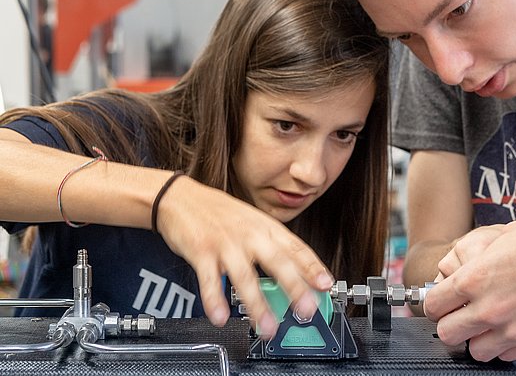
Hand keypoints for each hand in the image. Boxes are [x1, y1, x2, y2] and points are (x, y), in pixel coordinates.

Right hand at [155, 176, 333, 337]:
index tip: (326, 285)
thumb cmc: (218, 213)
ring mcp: (225, 243)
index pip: (296, 248)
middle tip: (306, 309)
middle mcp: (249, 234)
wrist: (179, 197)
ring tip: (266, 327)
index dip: (313, 267)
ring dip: (257, 304)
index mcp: (265, 228)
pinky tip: (220, 317)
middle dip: (294, 287)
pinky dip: (214, 300)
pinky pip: (209, 280)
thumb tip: (296, 274)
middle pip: (277, 261)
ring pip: (245, 276)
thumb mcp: (252, 222)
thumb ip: (271, 246)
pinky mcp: (201, 252)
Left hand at [423, 192, 515, 360]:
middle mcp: (492, 309)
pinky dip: (507, 345)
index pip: (433, 305)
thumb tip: (456, 272)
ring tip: (492, 320)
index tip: (443, 299)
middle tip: (463, 312)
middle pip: (448, 334)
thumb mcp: (503, 237)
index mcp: (477, 278)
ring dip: (479, 337)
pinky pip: (508, 356)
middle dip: (452, 322)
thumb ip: (474, 262)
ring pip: (477, 351)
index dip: (437, 301)